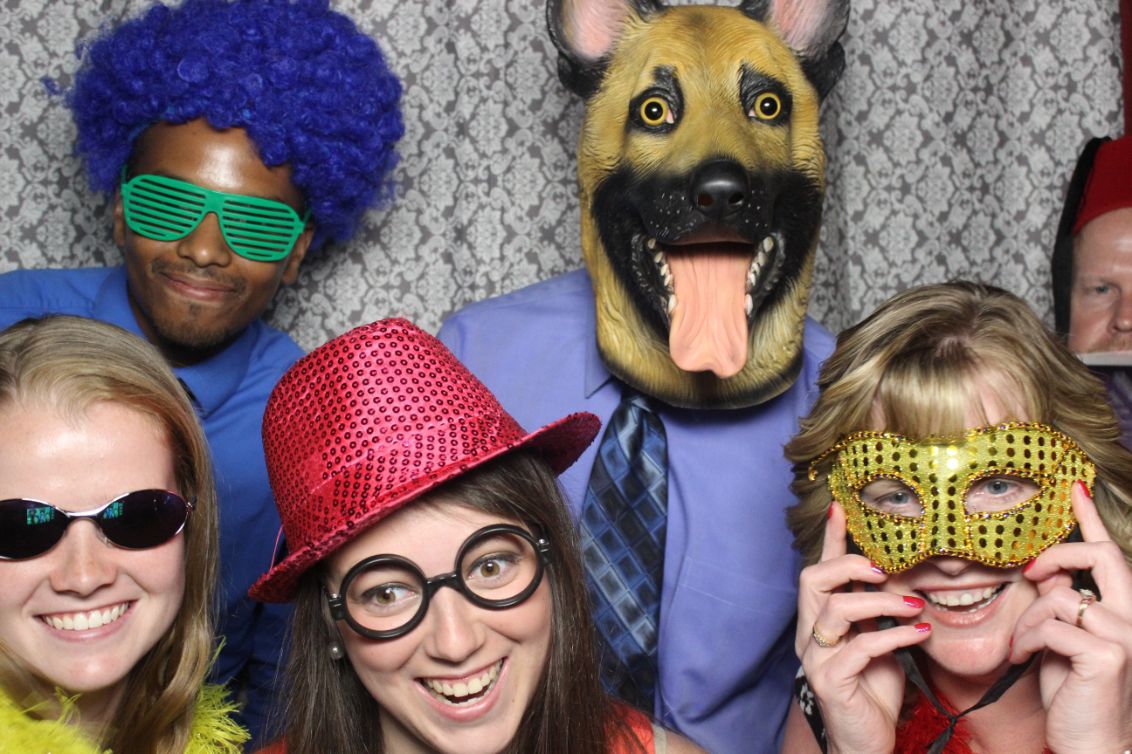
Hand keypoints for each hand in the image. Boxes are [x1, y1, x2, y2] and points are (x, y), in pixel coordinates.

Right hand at [795, 503, 929, 753]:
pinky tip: (919, 636)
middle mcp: (810, 633)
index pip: (820, 569)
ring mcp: (816, 658)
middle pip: (812, 580)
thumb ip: (877, 610)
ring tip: (914, 607)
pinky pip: (860, 648)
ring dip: (880, 603)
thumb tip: (900, 573)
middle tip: (886, 571)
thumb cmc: (873, 688)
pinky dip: (893, 637)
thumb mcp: (878, 639)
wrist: (867, 741)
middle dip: (850, 567)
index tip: (841, 508)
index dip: (830, 539)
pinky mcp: (830, 682)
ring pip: (835, 611)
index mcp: (819, 619)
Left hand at [1011, 481, 1131, 753]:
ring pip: (1059, 597)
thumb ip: (1060, 604)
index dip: (1090, 517)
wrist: (1089, 743)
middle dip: (1058, 553)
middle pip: (1101, 556)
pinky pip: (1052, 625)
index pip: (1108, 553)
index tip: (1074, 486)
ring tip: (1020, 647)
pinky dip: (1027, 639)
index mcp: (1121, 610)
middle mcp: (1131, 617)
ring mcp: (1124, 635)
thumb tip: (1046, 571)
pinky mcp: (1108, 655)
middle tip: (1030, 572)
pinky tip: (1022, 658)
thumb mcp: (1060, 639)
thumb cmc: (1073, 693)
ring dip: (1026, 621)